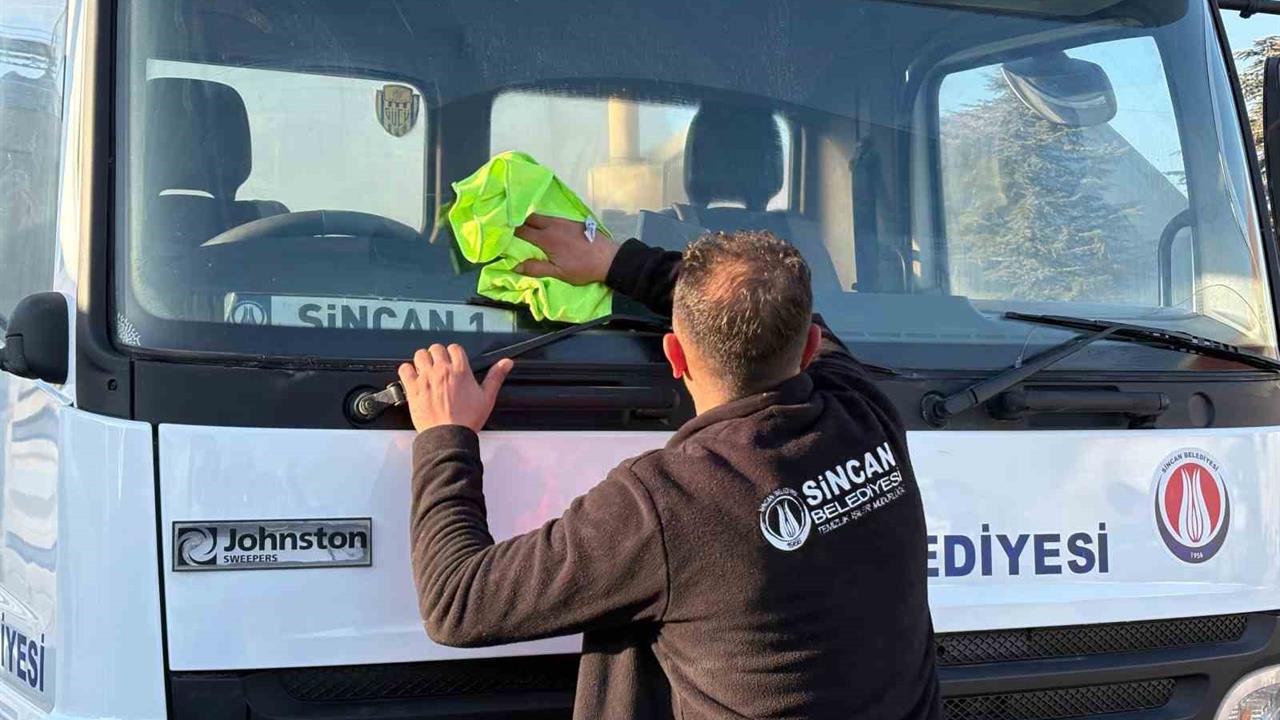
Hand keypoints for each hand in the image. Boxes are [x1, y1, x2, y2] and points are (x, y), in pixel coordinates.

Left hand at [398, 344, 514, 432]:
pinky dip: (408, 371)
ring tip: (426, 370)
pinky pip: (404, 369)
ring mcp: (426, 378)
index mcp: (461, 371)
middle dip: (437, 355)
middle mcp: (442, 371)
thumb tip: (506, 363)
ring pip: (420, 355)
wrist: (448, 437)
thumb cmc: (467, 420)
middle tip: (439, 366)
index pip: (455, 348)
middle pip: (436, 348)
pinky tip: (413, 378)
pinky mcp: (412, 388)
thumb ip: (496, 377)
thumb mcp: (487, 398)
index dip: (453, 353)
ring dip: (422, 360)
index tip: (453, 361)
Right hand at [513, 213, 618, 285]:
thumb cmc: (583, 269)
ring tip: (523, 225)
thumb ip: (536, 268)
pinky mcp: (572, 221)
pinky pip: (552, 217)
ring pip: (541, 216)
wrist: (609, 259)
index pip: (522, 231)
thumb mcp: (559, 274)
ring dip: (530, 219)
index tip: (500, 233)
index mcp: (547, 239)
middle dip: (518, 221)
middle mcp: (553, 225)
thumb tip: (515, 267)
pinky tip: (543, 226)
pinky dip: (543, 220)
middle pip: (529, 218)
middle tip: (509, 226)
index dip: (509, 231)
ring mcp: (564, 221)